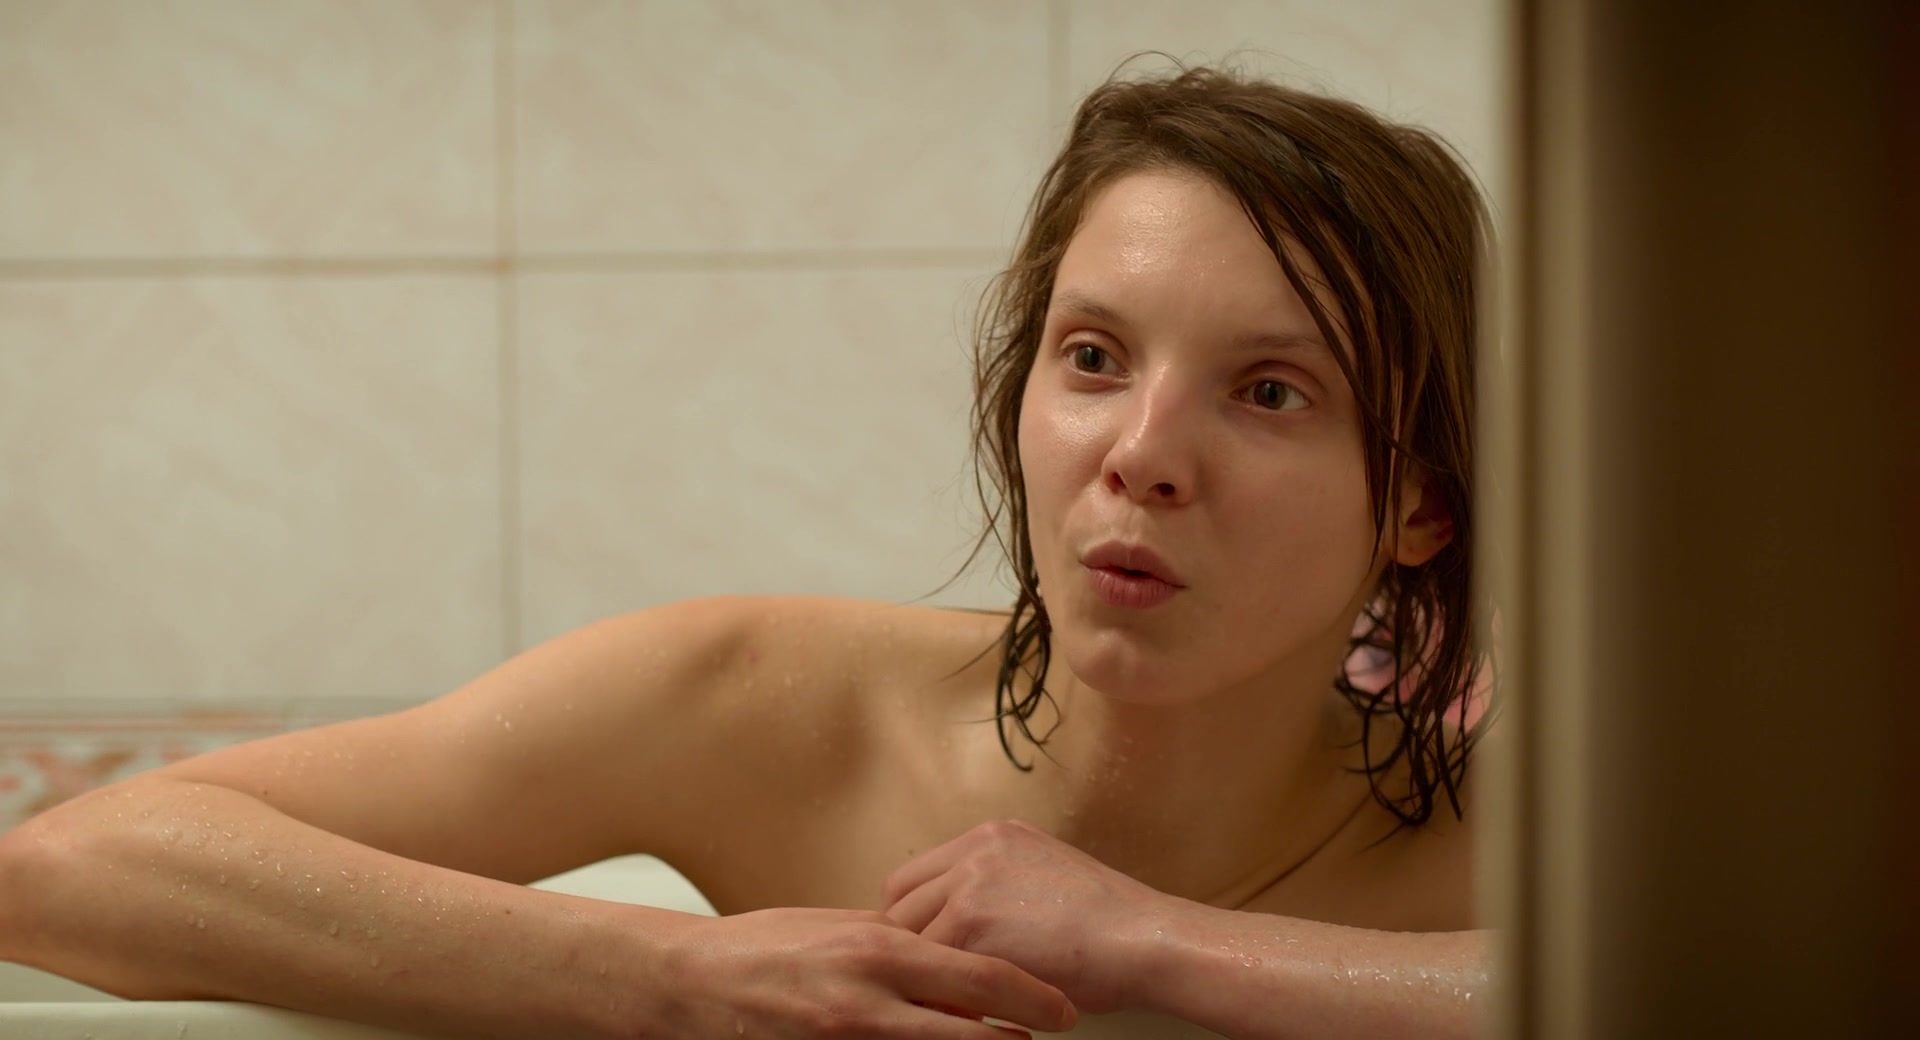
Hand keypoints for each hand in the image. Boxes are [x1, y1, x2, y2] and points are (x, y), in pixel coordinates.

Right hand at [649, 906, 1076, 1037]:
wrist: (691, 983)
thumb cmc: (766, 948)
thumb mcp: (841, 929)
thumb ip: (901, 943)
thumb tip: (957, 952)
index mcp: (878, 951)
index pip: (978, 977)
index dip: (1032, 997)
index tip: (1065, 1009)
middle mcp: (870, 1001)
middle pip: (972, 1032)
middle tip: (1054, 1036)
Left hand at [881, 820, 1170, 1014]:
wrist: (1143, 940)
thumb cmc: (1109, 927)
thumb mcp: (1045, 879)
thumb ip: (997, 888)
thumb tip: (960, 928)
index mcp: (991, 837)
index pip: (914, 878)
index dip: (913, 922)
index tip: (923, 954)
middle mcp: (974, 850)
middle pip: (897, 903)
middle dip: (908, 946)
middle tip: (925, 984)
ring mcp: (969, 883)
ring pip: (908, 937)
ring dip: (922, 972)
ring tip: (943, 1002)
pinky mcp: (970, 923)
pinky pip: (929, 966)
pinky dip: (941, 993)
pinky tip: (963, 1012)